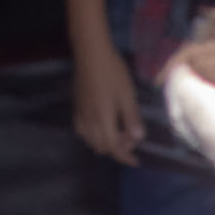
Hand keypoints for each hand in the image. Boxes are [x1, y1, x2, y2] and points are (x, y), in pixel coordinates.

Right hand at [72, 39, 142, 164]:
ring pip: (91, 142)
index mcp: (103, 120)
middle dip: (119, 148)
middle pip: (103, 148)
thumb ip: (132, 118)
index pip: (114, 148)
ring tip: (119, 131)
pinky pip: (83, 132)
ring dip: (106, 143)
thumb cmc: (112, 72)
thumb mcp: (127, 96)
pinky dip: (94, 136)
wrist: (91, 53)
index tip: (136, 162)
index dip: (126, 157)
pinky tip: (103, 127)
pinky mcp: (76, 108)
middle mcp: (88, 121)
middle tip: (131, 135)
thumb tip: (138, 138)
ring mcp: (80, 115)